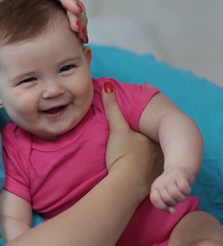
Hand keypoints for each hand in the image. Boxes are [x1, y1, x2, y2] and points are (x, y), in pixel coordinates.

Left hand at [5, 0, 87, 42]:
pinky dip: (76, 29)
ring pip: (73, 10)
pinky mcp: (56, 13)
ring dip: (80, 23)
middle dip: (77, 14)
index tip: (75, 9)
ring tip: (82, 37)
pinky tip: (80, 41)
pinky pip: (69, 19)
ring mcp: (55, 2)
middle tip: (78, 28)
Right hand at [101, 81, 163, 195]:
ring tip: (142, 153)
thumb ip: (113, 108)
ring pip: (157, 156)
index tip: (144, 119)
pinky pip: (155, 172)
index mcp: (155, 138)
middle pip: (157, 141)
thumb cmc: (123, 156)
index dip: (149, 123)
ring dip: (152, 155)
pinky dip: (151, 169)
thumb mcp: (117, 129)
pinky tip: (143, 170)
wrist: (125, 185)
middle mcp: (162, 151)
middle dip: (152, 139)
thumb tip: (108, 86)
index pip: (155, 126)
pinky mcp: (154, 180)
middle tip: (141, 138)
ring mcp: (160, 167)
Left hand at [150, 166, 194, 212]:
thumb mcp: (167, 194)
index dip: (163, 207)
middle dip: (175, 202)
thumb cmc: (172, 185)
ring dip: (182, 198)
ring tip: (182, 194)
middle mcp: (160, 182)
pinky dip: (187, 192)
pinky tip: (187, 189)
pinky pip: (184, 188)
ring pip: (176, 194)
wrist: (179, 168)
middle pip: (167, 199)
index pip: (155, 200)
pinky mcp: (180, 175)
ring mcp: (169, 178)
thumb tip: (173, 211)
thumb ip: (167, 205)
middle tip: (177, 198)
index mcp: (155, 187)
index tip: (170, 206)